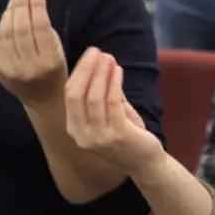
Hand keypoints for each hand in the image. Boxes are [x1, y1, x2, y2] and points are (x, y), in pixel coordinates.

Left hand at [0, 0, 67, 107]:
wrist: (43, 99)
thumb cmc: (56, 70)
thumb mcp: (59, 51)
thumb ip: (45, 30)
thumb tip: (30, 3)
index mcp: (49, 62)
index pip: (41, 28)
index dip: (37, 7)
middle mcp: (29, 67)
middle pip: (21, 29)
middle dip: (22, 6)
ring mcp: (11, 70)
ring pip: (8, 34)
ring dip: (11, 11)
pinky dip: (3, 24)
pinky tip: (9, 13)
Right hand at [65, 47, 163, 175]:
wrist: (145, 163)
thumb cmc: (127, 137)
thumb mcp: (111, 113)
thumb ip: (104, 93)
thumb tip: (101, 65)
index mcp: (75, 128)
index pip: (69, 95)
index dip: (78, 72)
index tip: (89, 54)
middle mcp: (82, 134)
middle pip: (76, 95)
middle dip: (86, 69)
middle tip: (97, 51)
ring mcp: (98, 137)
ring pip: (94, 97)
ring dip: (101, 73)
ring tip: (109, 57)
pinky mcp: (117, 135)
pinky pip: (112, 103)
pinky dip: (114, 84)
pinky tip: (118, 71)